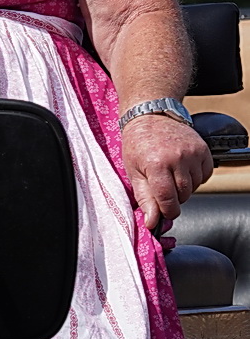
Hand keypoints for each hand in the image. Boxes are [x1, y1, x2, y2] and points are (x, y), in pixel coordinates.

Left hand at [121, 113, 212, 231]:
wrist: (150, 116)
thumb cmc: (138, 144)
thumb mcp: (133, 171)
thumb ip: (144, 198)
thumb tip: (152, 222)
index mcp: (156, 164)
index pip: (168, 199)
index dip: (167, 212)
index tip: (163, 214)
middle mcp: (177, 158)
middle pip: (183, 195)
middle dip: (173, 198)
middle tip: (161, 185)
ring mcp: (193, 153)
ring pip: (195, 187)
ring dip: (183, 187)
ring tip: (169, 173)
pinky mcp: (203, 150)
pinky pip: (205, 176)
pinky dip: (195, 177)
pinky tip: (181, 168)